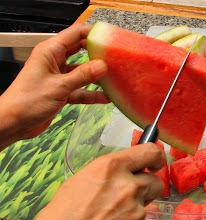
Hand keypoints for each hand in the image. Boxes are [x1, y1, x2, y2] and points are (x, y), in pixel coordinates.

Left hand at [0, 23, 108, 150]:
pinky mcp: (61, 92)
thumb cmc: (26, 101)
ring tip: (112, 79)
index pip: (75, 34)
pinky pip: (80, 90)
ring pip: (82, 73)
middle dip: (97, 55)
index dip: (92, 33)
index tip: (109, 39)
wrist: (14, 123)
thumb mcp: (58, 87)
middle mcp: (54, 62)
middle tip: (114, 58)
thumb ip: (82, 76)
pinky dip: (91, 93)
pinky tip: (104, 97)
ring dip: (96, 77)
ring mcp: (59, 77)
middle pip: (80, 52)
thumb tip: (102, 66)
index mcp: (49, 52)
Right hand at [21, 143, 165, 219]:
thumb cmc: (60, 218)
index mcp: (110, 168)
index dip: (155, 157)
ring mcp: (135, 213)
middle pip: (155, 181)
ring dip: (134, 208)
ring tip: (110, 217)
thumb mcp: (82, 180)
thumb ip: (110, 172)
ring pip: (147, 205)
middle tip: (129, 193)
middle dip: (145, 186)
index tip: (155, 162)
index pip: (150, 152)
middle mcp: (127, 187)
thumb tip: (127, 170)